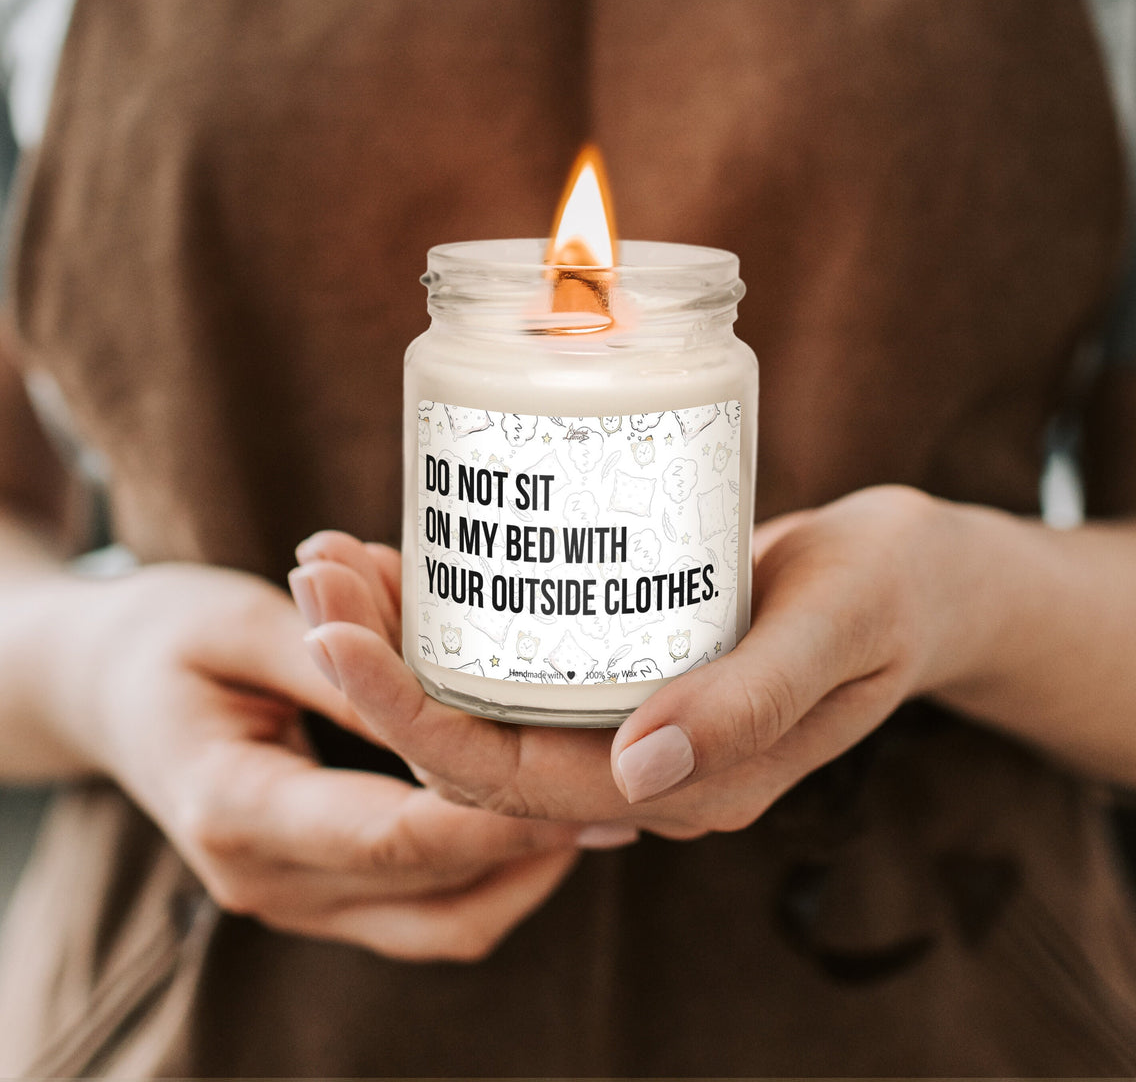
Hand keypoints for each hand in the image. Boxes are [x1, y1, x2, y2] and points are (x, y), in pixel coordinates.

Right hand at [52, 562, 613, 960]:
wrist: (104, 688)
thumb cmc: (165, 639)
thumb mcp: (244, 624)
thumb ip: (339, 662)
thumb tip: (440, 686)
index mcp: (238, 809)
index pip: (397, 835)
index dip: (498, 815)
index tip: (585, 782)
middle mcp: (264, 879)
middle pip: (432, 891)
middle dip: (532, 845)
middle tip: (620, 791)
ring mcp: (289, 897)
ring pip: (438, 923)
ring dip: (520, 873)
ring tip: (596, 808)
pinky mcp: (315, 889)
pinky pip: (420, 912)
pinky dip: (485, 877)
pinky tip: (535, 819)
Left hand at [297, 486, 975, 837]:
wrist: (918, 576)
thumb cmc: (890, 591)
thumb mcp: (838, 628)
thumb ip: (752, 700)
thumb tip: (641, 772)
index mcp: (690, 786)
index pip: (517, 781)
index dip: (412, 718)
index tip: (334, 633)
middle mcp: (642, 771)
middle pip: (475, 746)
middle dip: (378, 671)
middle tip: (315, 572)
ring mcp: (630, 724)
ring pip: (484, 706)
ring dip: (399, 642)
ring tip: (333, 558)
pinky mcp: (625, 672)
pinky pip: (518, 664)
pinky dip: (454, 618)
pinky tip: (408, 559)